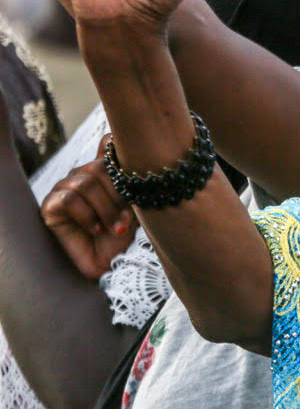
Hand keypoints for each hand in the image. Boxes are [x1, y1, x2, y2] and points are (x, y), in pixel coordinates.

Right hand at [40, 138, 136, 279]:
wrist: (110, 263)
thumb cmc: (124, 235)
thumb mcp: (136, 205)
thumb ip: (134, 182)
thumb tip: (140, 159)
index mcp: (105, 170)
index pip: (108, 144)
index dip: (119, 149)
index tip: (134, 168)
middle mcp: (85, 174)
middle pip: (101, 167)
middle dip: (118, 196)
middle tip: (126, 220)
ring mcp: (66, 187)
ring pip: (86, 183)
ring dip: (105, 209)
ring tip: (115, 229)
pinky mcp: (51, 205)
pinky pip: (69, 199)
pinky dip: (87, 216)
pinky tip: (96, 230)